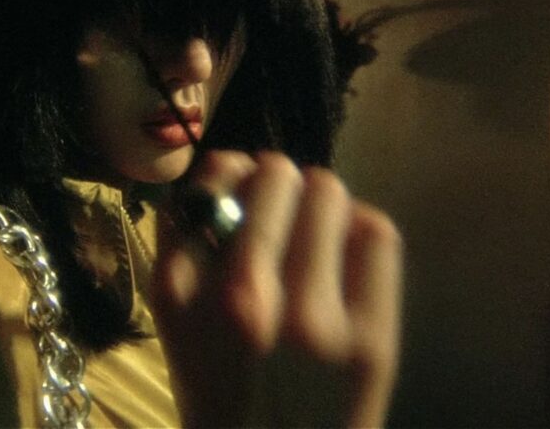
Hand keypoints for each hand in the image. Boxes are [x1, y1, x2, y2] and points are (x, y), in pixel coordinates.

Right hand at [151, 151, 402, 427]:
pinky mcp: (372, 341)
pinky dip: (359, 229)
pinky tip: (344, 257)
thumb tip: (230, 162)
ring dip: (319, 201)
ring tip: (314, 231)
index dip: (230, 172)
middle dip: (278, 181)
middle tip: (282, 202)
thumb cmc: (220, 386)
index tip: (238, 188)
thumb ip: (185, 240)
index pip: (212, 183)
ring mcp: (313, 322)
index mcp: (181, 292)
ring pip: (329, 194)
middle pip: (276, 175)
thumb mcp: (173, 319)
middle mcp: (243, 300)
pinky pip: (376, 233)